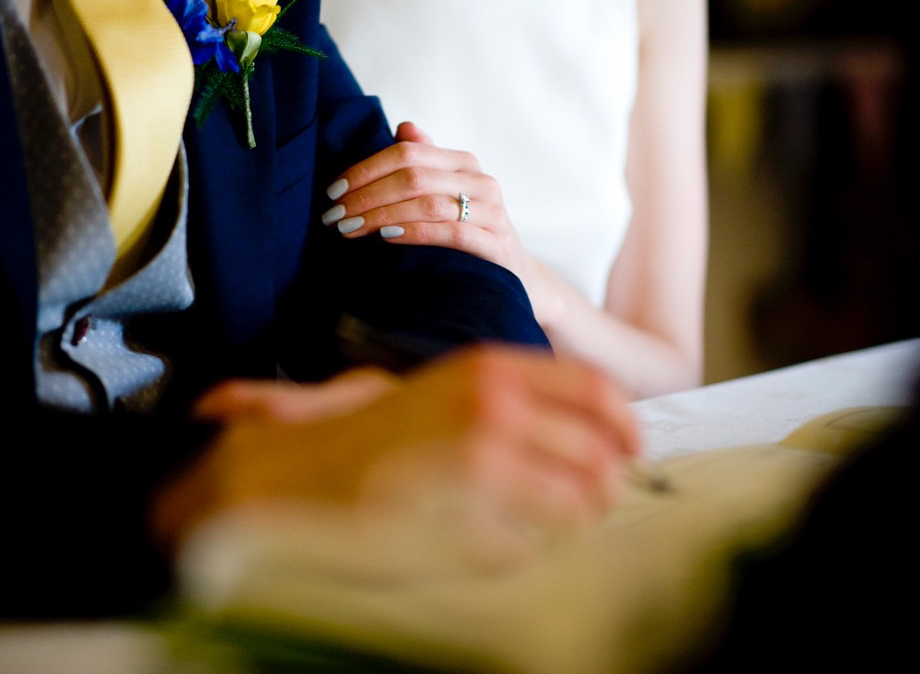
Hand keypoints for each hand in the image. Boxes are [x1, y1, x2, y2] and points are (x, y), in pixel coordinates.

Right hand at [151, 346, 639, 565]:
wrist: (289, 474)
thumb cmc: (364, 434)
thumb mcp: (439, 387)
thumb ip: (509, 396)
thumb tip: (584, 425)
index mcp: (488, 370)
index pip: (595, 391)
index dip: (625, 424)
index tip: (629, 448)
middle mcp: (494, 413)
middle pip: (599, 456)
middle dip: (602, 484)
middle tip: (588, 498)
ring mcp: (482, 473)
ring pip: (576, 506)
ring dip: (565, 520)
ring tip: (533, 520)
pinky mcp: (464, 529)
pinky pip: (526, 550)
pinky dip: (513, 550)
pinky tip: (475, 538)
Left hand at [322, 122, 530, 279]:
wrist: (516, 275)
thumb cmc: (469, 232)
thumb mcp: (447, 194)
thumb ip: (426, 162)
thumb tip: (404, 127)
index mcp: (463, 163)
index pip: (406, 152)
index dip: (365, 169)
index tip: (334, 191)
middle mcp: (481, 180)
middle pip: (412, 176)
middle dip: (365, 195)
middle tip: (334, 215)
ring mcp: (492, 212)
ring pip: (427, 204)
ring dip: (380, 216)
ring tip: (349, 229)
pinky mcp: (496, 243)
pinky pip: (450, 233)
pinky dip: (414, 232)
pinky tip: (386, 237)